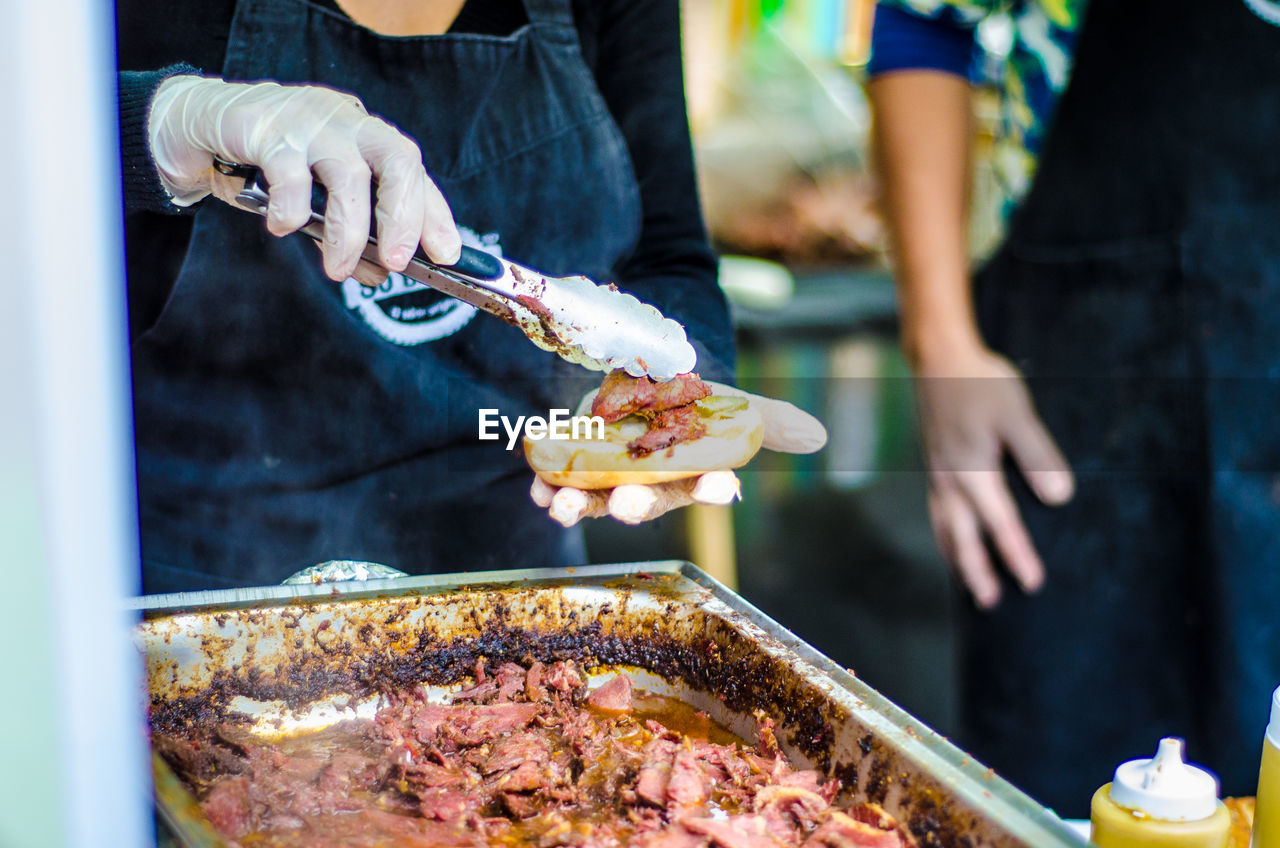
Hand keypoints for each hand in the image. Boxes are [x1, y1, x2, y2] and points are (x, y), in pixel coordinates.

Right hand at [147, 75, 460, 279]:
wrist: (198, 123)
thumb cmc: (269, 163)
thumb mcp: (318, 200)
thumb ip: (351, 232)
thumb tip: (380, 274)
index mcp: (367, 138)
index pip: (415, 174)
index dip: (436, 214)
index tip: (448, 254)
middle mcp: (347, 124)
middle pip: (398, 158)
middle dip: (405, 217)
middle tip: (398, 263)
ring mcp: (309, 121)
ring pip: (347, 173)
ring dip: (348, 231)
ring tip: (338, 268)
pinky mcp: (265, 127)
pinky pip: (289, 172)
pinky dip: (292, 209)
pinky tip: (284, 229)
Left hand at [530, 383, 826, 525]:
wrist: (643, 384)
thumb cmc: (693, 407)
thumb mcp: (730, 403)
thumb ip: (768, 419)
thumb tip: (819, 435)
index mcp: (691, 474)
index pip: (708, 485)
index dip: (713, 488)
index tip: (720, 486)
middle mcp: (650, 484)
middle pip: (646, 501)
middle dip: (636, 505)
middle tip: (630, 504)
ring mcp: (609, 478)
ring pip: (595, 500)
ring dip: (578, 505)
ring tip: (563, 505)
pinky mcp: (576, 464)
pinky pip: (558, 482)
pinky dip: (546, 485)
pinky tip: (537, 485)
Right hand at [914, 346, 1073, 607]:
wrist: (940, 359)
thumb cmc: (981, 384)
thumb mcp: (1017, 414)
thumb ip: (1038, 455)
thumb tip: (1059, 498)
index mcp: (973, 471)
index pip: (999, 523)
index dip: (1017, 554)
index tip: (1033, 582)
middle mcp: (950, 479)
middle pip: (962, 536)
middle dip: (976, 570)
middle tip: (990, 602)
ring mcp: (938, 474)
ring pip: (945, 527)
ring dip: (956, 557)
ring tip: (966, 582)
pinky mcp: (935, 465)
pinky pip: (937, 511)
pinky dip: (944, 534)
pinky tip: (951, 537)